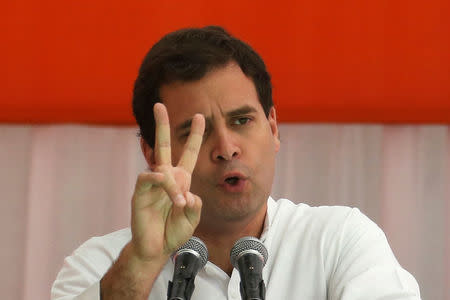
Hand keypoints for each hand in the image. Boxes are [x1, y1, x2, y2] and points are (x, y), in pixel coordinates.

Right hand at [130, 103, 204, 261]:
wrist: (157, 249)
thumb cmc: (174, 232)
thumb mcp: (193, 218)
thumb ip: (195, 205)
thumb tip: (187, 193)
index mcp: (181, 180)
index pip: (188, 153)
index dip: (195, 136)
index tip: (201, 117)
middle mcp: (166, 178)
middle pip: (163, 146)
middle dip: (162, 125)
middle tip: (159, 105)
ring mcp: (151, 185)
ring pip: (162, 169)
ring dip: (174, 186)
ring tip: (180, 205)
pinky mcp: (139, 194)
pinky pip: (148, 179)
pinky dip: (161, 184)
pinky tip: (169, 194)